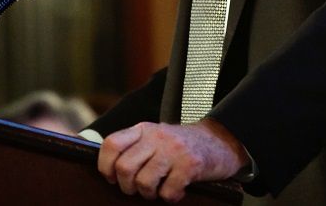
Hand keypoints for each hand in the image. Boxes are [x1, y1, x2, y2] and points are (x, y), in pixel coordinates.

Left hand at [97, 118, 248, 201]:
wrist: (219, 140)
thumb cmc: (180, 146)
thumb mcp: (155, 138)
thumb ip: (134, 147)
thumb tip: (108, 170)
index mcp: (143, 129)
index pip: (111, 144)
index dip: (106, 166)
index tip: (113, 177)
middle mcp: (156, 136)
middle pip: (124, 168)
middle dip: (128, 187)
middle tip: (138, 188)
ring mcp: (174, 149)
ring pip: (144, 182)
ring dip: (149, 194)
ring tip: (159, 189)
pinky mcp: (190, 164)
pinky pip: (167, 192)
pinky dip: (171, 197)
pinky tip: (178, 190)